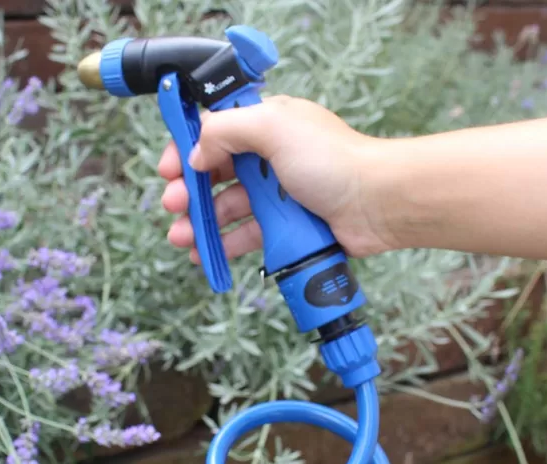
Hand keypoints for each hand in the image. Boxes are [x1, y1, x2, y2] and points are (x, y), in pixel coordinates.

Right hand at [158, 95, 397, 262]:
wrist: (378, 203)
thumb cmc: (333, 160)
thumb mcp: (273, 126)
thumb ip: (226, 130)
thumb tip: (197, 152)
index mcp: (267, 125)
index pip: (215, 132)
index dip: (187, 149)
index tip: (168, 169)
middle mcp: (270, 157)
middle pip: (215, 174)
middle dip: (189, 190)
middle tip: (172, 205)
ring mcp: (278, 193)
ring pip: (227, 208)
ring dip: (200, 222)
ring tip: (181, 237)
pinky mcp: (287, 225)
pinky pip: (247, 234)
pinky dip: (224, 244)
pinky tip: (205, 254)